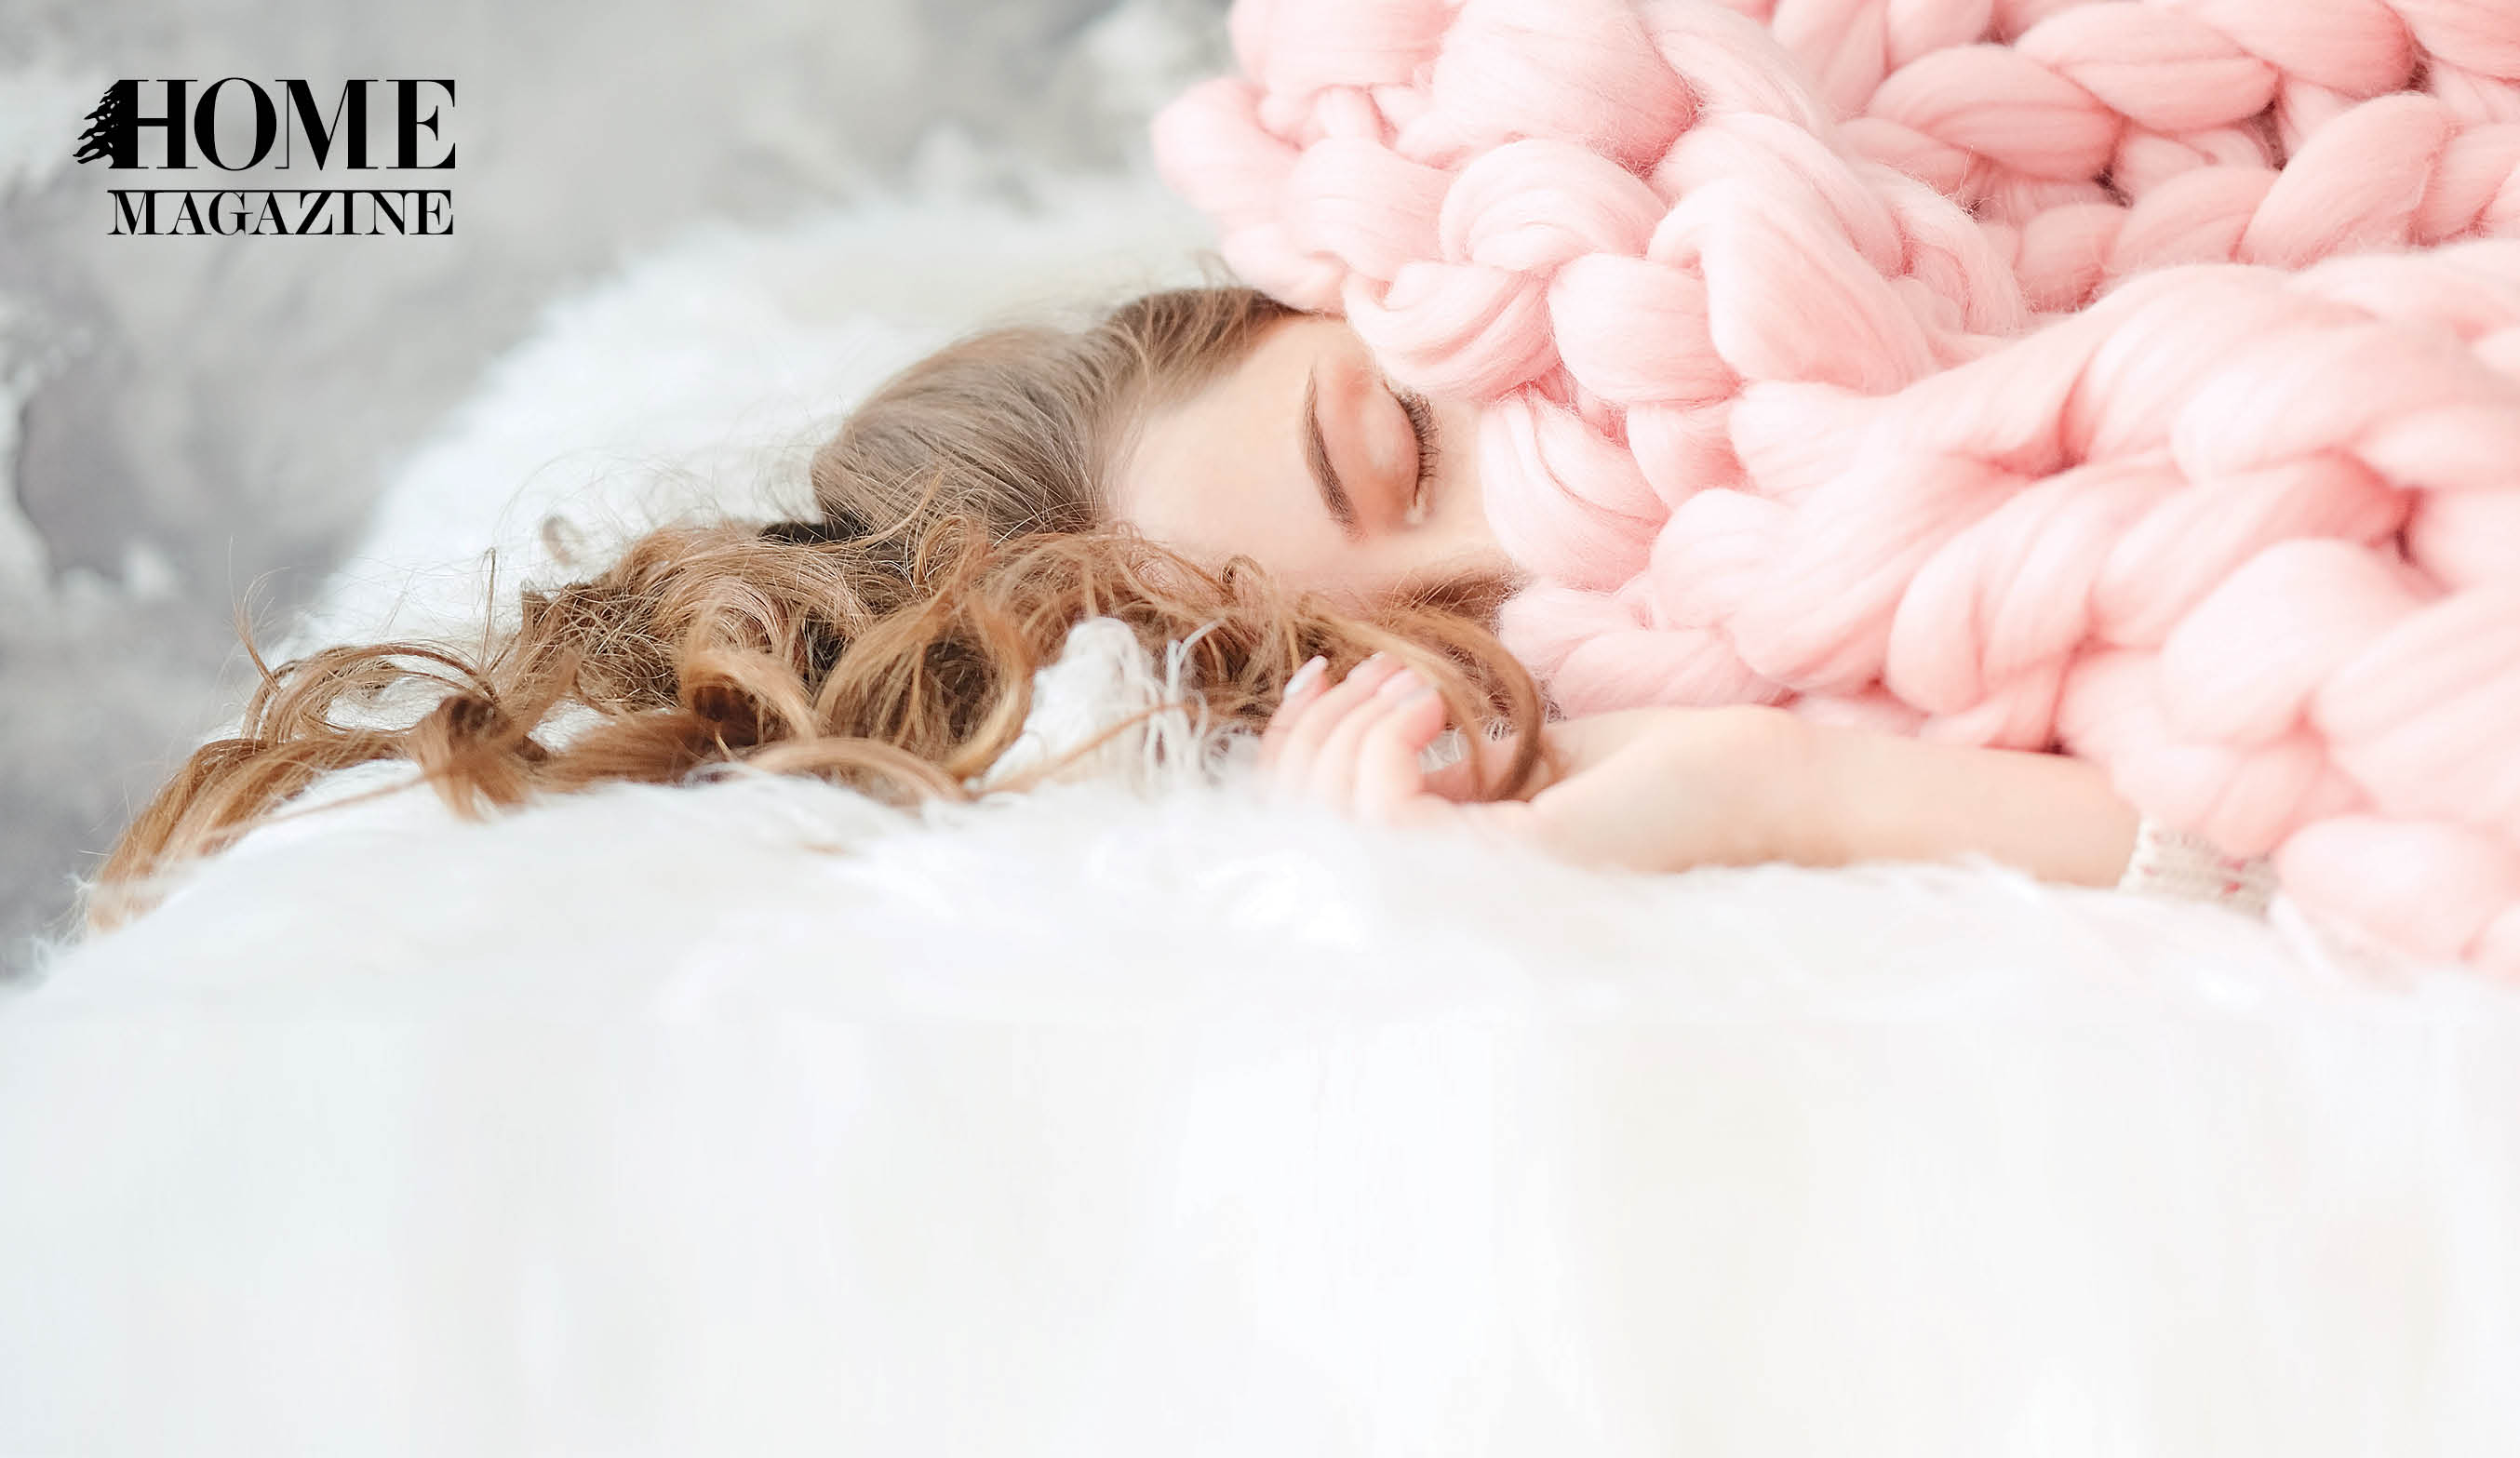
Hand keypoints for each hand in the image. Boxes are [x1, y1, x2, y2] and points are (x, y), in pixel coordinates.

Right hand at [1258, 653, 1817, 873]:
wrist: (1759, 783)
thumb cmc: (1659, 772)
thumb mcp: (1520, 764)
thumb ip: (1442, 775)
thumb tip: (1361, 744)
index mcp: (1454, 897)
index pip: (1319, 848)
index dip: (1295, 756)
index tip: (1326, 676)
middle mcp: (1455, 918)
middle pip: (1304, 841)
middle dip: (1316, 737)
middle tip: (1387, 676)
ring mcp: (1477, 900)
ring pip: (1332, 827)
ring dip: (1352, 732)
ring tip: (1417, 687)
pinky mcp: (1508, 868)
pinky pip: (1383, 816)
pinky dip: (1385, 743)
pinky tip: (1433, 703)